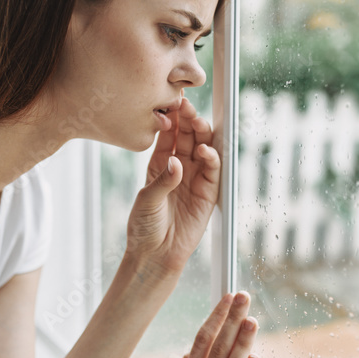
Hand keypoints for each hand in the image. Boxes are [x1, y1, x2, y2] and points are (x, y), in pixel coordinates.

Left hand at [124, 93, 221, 277]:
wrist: (155, 255)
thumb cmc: (144, 227)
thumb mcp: (147, 200)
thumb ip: (162, 181)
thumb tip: (176, 163)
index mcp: (159, 164)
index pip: (169, 135)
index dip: (173, 118)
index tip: (174, 102)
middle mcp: (179, 168)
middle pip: (188, 137)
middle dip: (189, 120)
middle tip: (188, 108)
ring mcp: (195, 179)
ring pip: (203, 148)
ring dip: (202, 134)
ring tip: (197, 123)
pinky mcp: (208, 194)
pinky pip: (213, 171)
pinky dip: (212, 158)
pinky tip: (204, 150)